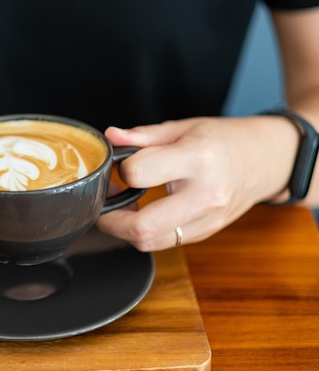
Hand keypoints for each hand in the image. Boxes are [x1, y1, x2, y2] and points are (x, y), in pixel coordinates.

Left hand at [96, 116, 297, 250]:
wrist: (265, 160)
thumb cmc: (223, 140)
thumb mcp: (183, 128)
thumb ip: (143, 136)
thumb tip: (111, 137)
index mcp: (196, 159)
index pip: (139, 174)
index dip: (121, 171)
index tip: (120, 167)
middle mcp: (204, 195)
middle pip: (141, 227)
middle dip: (111, 220)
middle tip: (104, 204)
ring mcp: (207, 219)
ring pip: (150, 242)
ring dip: (126, 231)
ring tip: (123, 209)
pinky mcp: (205, 233)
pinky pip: (164, 242)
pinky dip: (146, 233)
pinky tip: (144, 214)